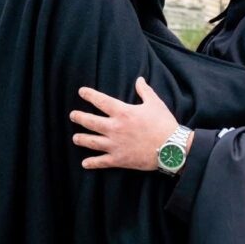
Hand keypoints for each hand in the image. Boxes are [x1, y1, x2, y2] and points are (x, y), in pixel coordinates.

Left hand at [69, 77, 184, 170]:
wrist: (171, 148)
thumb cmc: (164, 124)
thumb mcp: (155, 103)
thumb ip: (144, 90)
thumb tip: (139, 79)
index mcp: (123, 112)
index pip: (101, 101)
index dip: (89, 95)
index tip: (81, 92)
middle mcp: (115, 128)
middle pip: (90, 122)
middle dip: (79, 117)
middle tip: (73, 115)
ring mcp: (115, 145)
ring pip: (91, 142)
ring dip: (81, 139)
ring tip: (75, 137)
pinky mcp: (119, 159)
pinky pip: (101, 162)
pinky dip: (92, 163)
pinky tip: (85, 163)